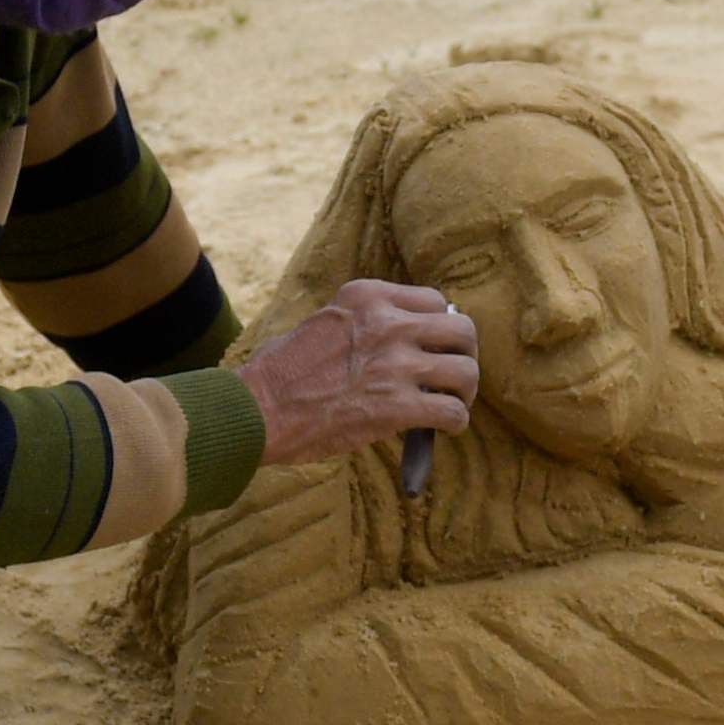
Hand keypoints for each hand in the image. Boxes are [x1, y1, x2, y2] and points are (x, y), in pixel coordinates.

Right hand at [242, 279, 476, 469]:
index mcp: (367, 296)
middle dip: (464, 353)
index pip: (434, 300)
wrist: (257, 409)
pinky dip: (455, 422)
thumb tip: (400, 338)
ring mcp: (395, 365)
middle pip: (461, 330)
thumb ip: (364, 323)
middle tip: (454, 374)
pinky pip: (452, 411)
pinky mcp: (396, 407)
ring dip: (464, 391)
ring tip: (453, 403)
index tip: (436, 344)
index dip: (441, 326)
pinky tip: (445, 429)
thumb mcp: (324, 321)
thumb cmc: (281, 372)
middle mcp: (388, 323)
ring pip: (466, 371)